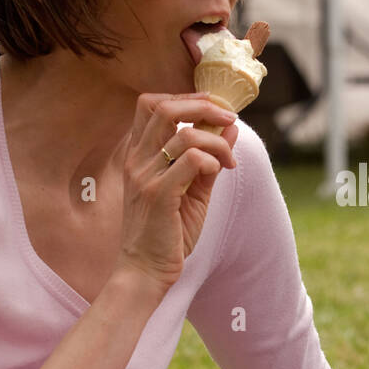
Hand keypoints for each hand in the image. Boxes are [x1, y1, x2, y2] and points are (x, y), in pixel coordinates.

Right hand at [114, 92, 237, 293]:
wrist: (146, 271)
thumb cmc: (167, 233)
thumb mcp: (192, 191)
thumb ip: (209, 159)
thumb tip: (230, 128)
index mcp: (139, 155)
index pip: (151, 104)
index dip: (185, 98)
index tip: (213, 109)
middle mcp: (137, 160)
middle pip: (165, 108)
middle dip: (204, 106)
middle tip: (228, 119)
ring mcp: (145, 176)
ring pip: (186, 135)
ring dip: (217, 143)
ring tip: (228, 162)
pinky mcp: (158, 194)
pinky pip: (191, 160)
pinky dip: (211, 160)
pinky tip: (217, 172)